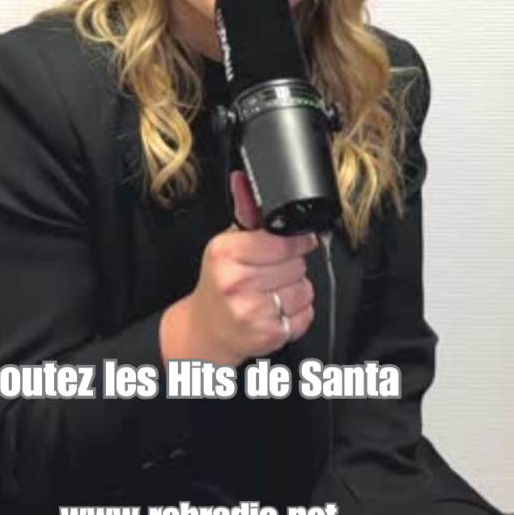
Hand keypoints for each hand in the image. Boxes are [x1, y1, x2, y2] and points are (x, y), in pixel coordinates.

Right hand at [184, 170, 316, 365]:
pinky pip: (306, 313)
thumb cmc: (218, 284)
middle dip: (291, 266)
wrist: (207, 329)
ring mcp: (253, 311)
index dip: (297, 241)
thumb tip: (243, 179)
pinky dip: (298, 312)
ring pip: (304, 289)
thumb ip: (244, 212)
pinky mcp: (270, 334)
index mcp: (225, 254)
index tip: (298, 241)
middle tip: (271, 271)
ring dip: (295, 289)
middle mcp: (237, 282)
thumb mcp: (226, 244)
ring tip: (273, 291)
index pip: (282, 241)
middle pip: (297, 264)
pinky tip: (277, 309)